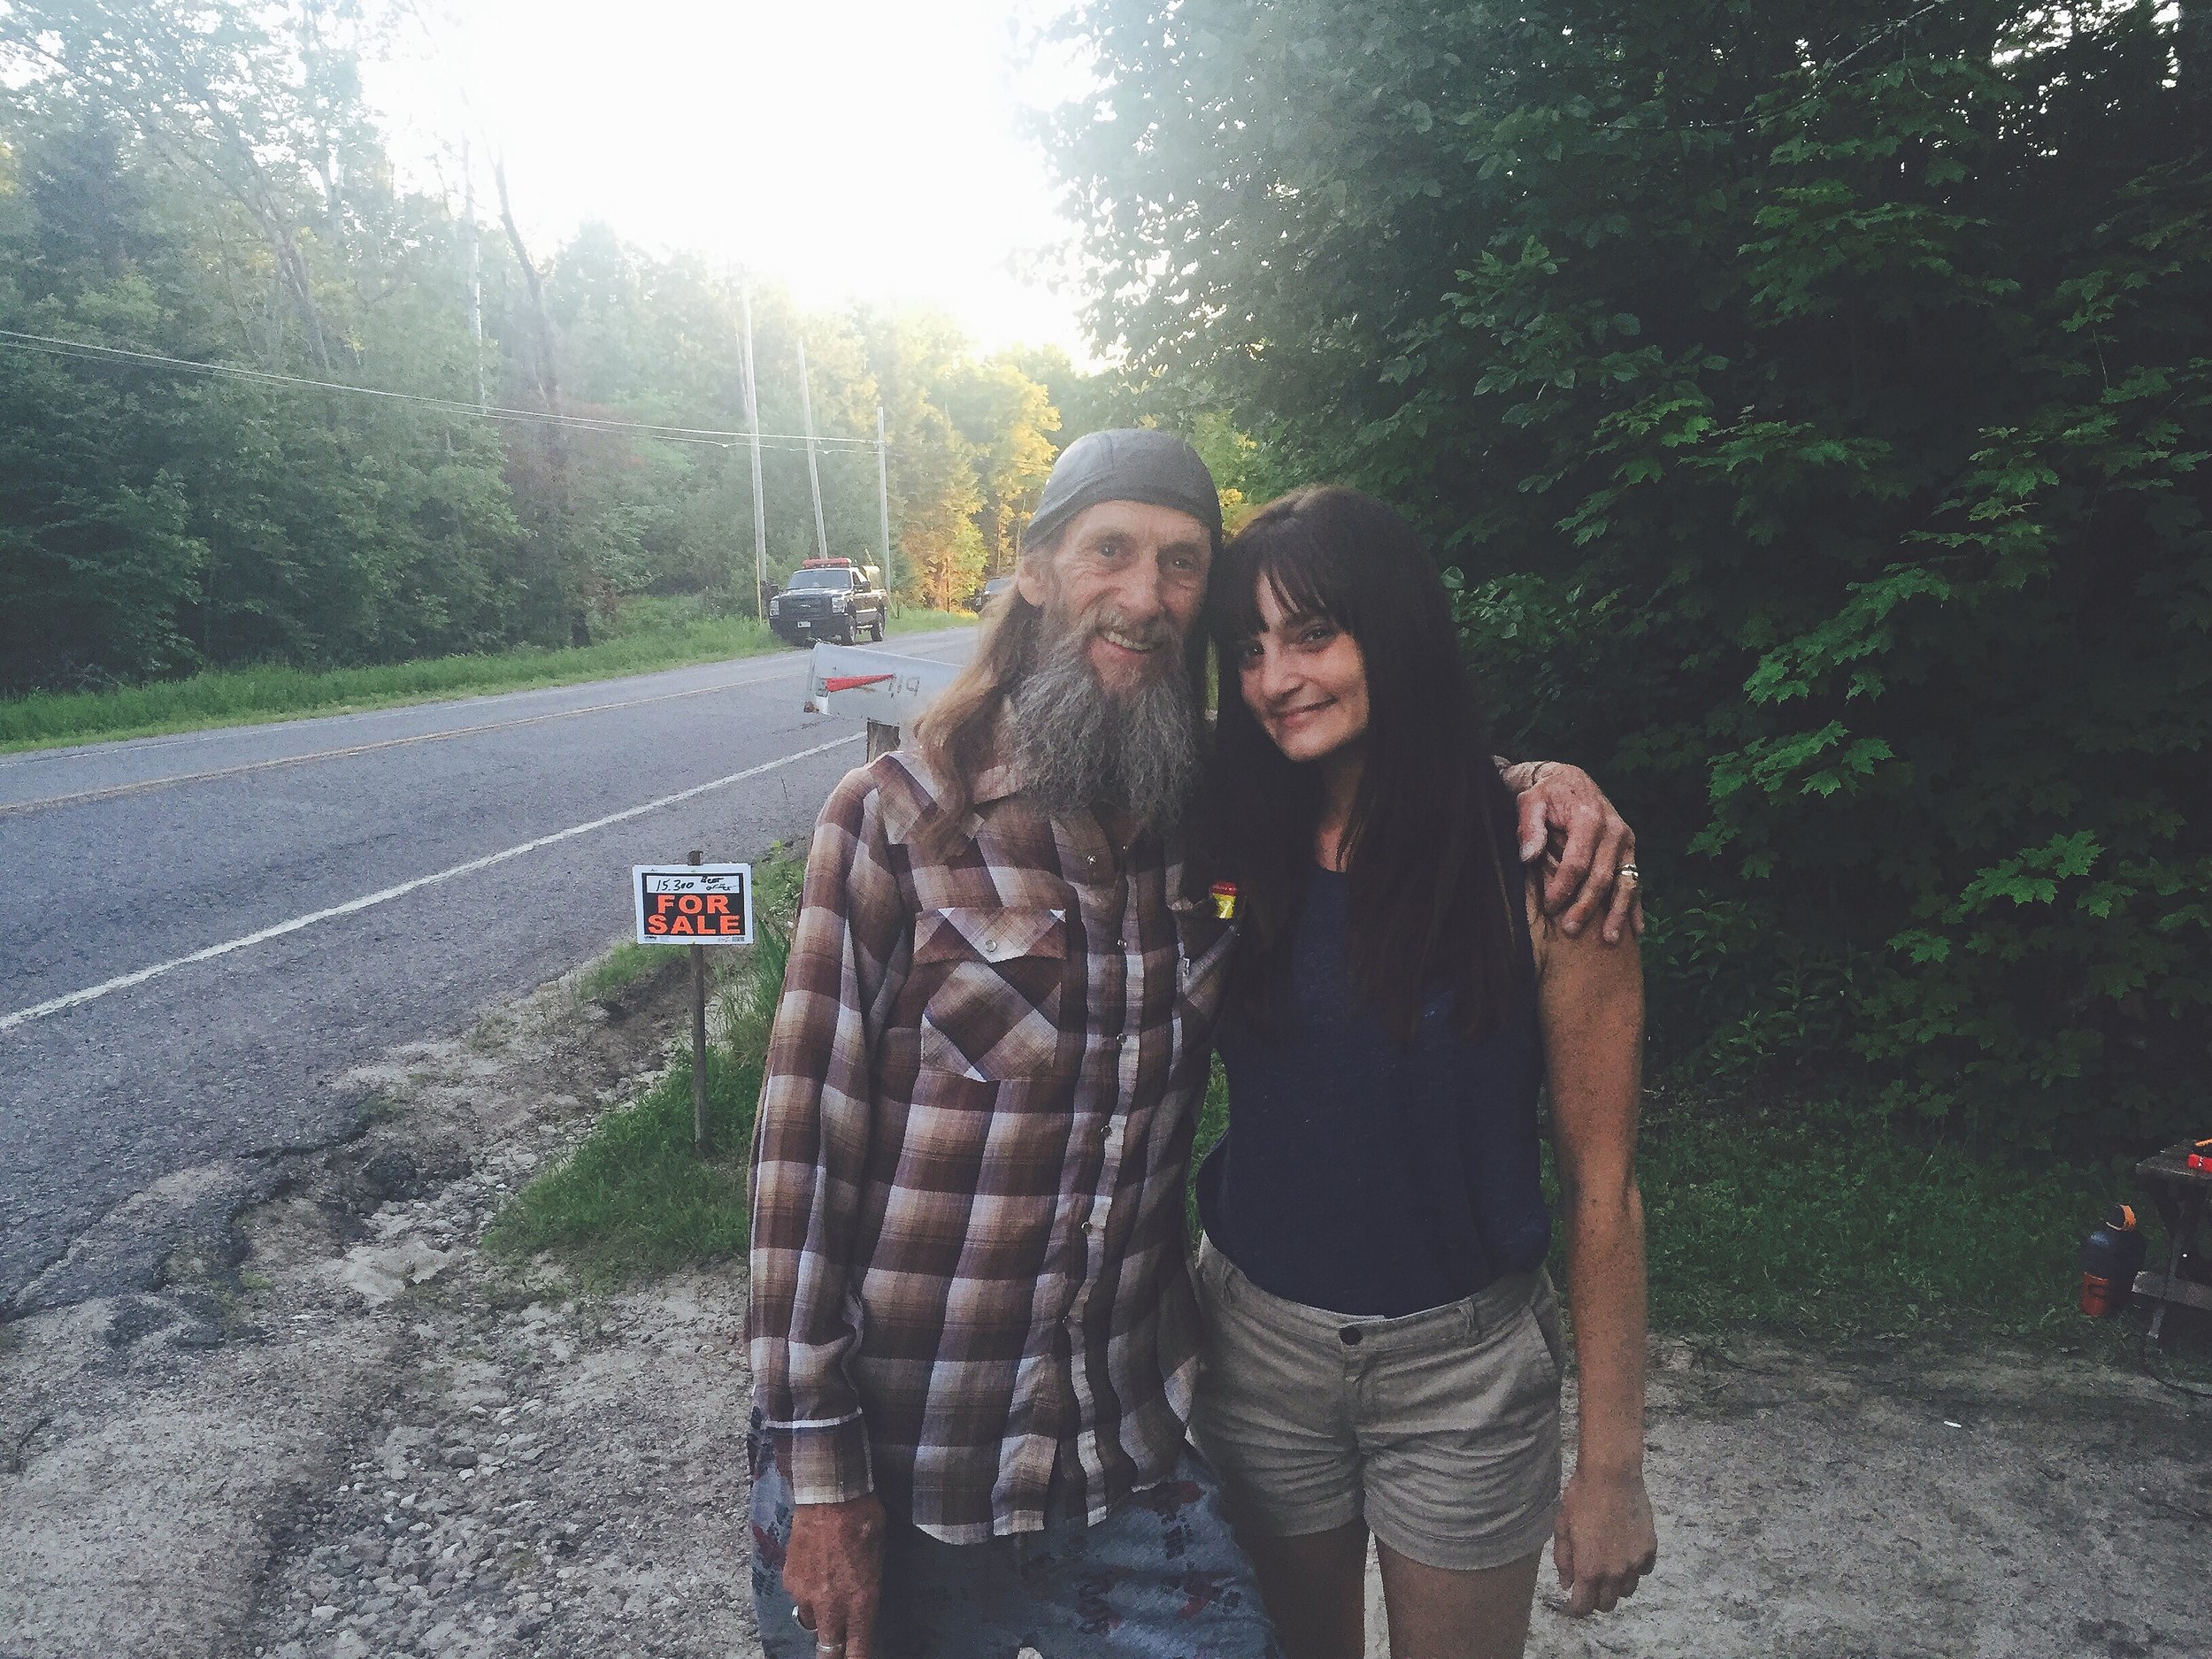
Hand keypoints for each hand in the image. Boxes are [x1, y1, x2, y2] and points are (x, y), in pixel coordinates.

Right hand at [784, 1495, 885, 1656]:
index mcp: (860, 1601)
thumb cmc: (865, 1519)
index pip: (857, 1650)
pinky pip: (798, 1596)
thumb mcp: (879, 1554)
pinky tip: (813, 1570)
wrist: (829, 1495)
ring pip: (811, 1622)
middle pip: (827, 1650)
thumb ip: (869, 1582)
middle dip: (832, 1654)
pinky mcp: (789, 1580)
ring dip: (819, 1618)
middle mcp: (831, 1606)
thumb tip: (862, 1593)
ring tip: (826, 1597)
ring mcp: (805, 1594)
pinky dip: (806, 1591)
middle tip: (835, 1648)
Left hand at [1506, 761, 1642, 942]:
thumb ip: (1529, 827)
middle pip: (1602, 877)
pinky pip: (1635, 880)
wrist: (1571, 780)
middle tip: (1570, 930)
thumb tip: (1527, 857)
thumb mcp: (1531, 802)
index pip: (1577, 862)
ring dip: (1618, 913)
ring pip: (1625, 882)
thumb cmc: (1547, 794)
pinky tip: (1636, 930)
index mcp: (1589, 818)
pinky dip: (1636, 906)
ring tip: (1610, 940)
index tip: (1549, 906)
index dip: (1563, 887)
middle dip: (1586, 906)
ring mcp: (1626, 841)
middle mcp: (1614, 830)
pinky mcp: (1630, 849)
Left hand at [1554, 1465, 1656, 1616]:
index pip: (1584, 1605)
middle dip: (1595, 1601)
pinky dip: (1634, 1570)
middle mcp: (1615, 1572)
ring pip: (1627, 1590)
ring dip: (1615, 1587)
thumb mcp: (1562, 1527)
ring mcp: (1635, 1562)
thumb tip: (1567, 1584)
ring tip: (1608, 1571)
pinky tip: (1625, 1556)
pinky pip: (1644, 1571)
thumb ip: (1564, 1560)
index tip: (1571, 1607)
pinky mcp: (1650, 1549)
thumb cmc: (1581, 1498)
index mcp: (1589, 1569)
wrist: (1612, 1476)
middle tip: (1589, 1588)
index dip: (1576, 1610)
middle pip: (1607, 1604)